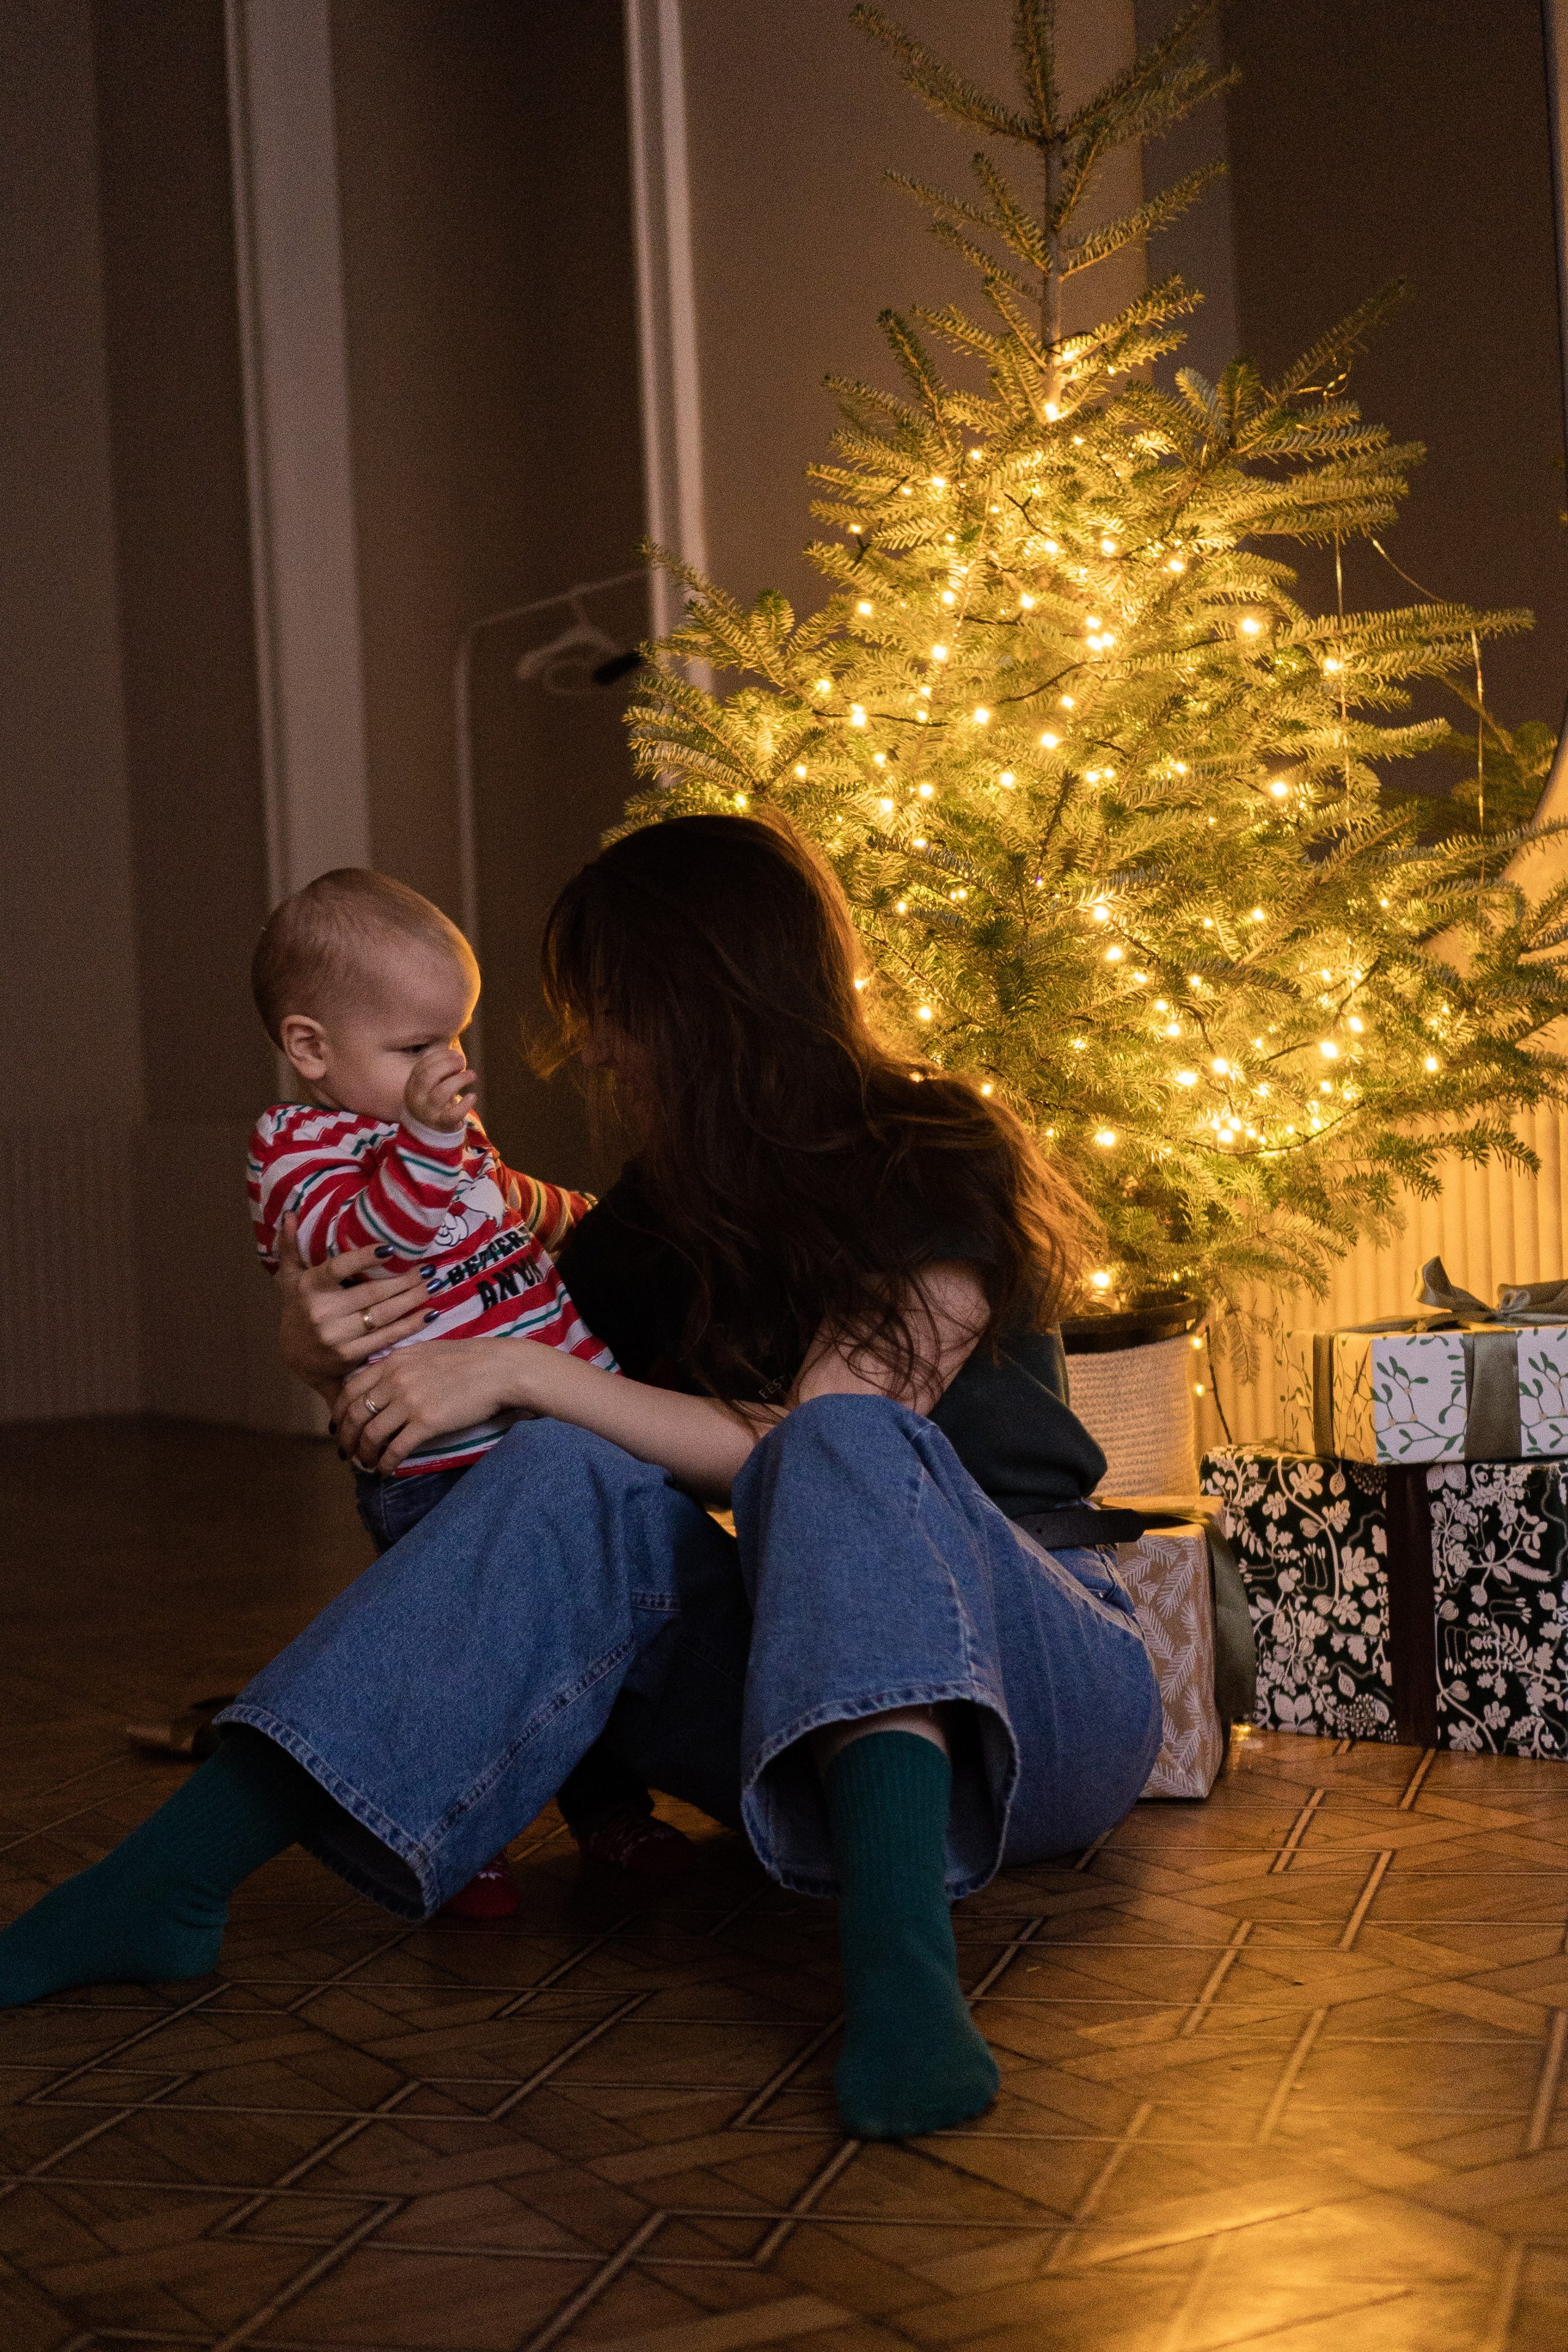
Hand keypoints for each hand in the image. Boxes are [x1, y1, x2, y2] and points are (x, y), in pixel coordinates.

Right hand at [276, 1214, 433, 1394]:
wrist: (295, 1356)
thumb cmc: (299, 1307)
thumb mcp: (289, 1277)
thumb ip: (290, 1246)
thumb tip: (289, 1214)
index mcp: (309, 1287)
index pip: (338, 1268)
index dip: (364, 1258)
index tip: (390, 1249)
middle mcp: (321, 1312)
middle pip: (371, 1293)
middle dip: (404, 1281)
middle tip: (430, 1269)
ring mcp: (335, 1336)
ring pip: (382, 1316)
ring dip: (412, 1300)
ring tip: (435, 1285)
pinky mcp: (349, 1355)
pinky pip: (385, 1338)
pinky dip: (410, 1326)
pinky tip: (429, 1314)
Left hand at [337, 1337, 538, 1473]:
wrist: (500, 1369)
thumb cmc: (470, 1359)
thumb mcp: (426, 1352)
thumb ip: (401, 1366)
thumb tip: (384, 1384)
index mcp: (393, 1361)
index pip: (350, 1388)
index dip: (339, 1412)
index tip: (338, 1426)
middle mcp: (395, 1379)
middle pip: (354, 1414)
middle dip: (346, 1437)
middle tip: (347, 1452)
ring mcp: (409, 1401)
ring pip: (371, 1434)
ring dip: (364, 1454)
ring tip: (366, 1464)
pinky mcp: (426, 1422)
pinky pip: (395, 1448)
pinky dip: (385, 1463)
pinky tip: (385, 1471)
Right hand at [404, 1045, 475, 1132]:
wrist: (429, 1131)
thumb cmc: (433, 1101)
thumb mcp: (431, 1085)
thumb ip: (440, 1071)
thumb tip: (457, 1057)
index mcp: (412, 1085)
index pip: (422, 1066)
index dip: (440, 1057)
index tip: (455, 1054)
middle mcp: (417, 1098)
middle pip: (429, 1076)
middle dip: (447, 1065)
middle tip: (462, 1061)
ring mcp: (428, 1112)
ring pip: (442, 1092)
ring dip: (459, 1080)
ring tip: (472, 1074)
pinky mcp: (442, 1123)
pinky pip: (453, 1114)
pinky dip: (465, 1104)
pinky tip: (472, 1096)